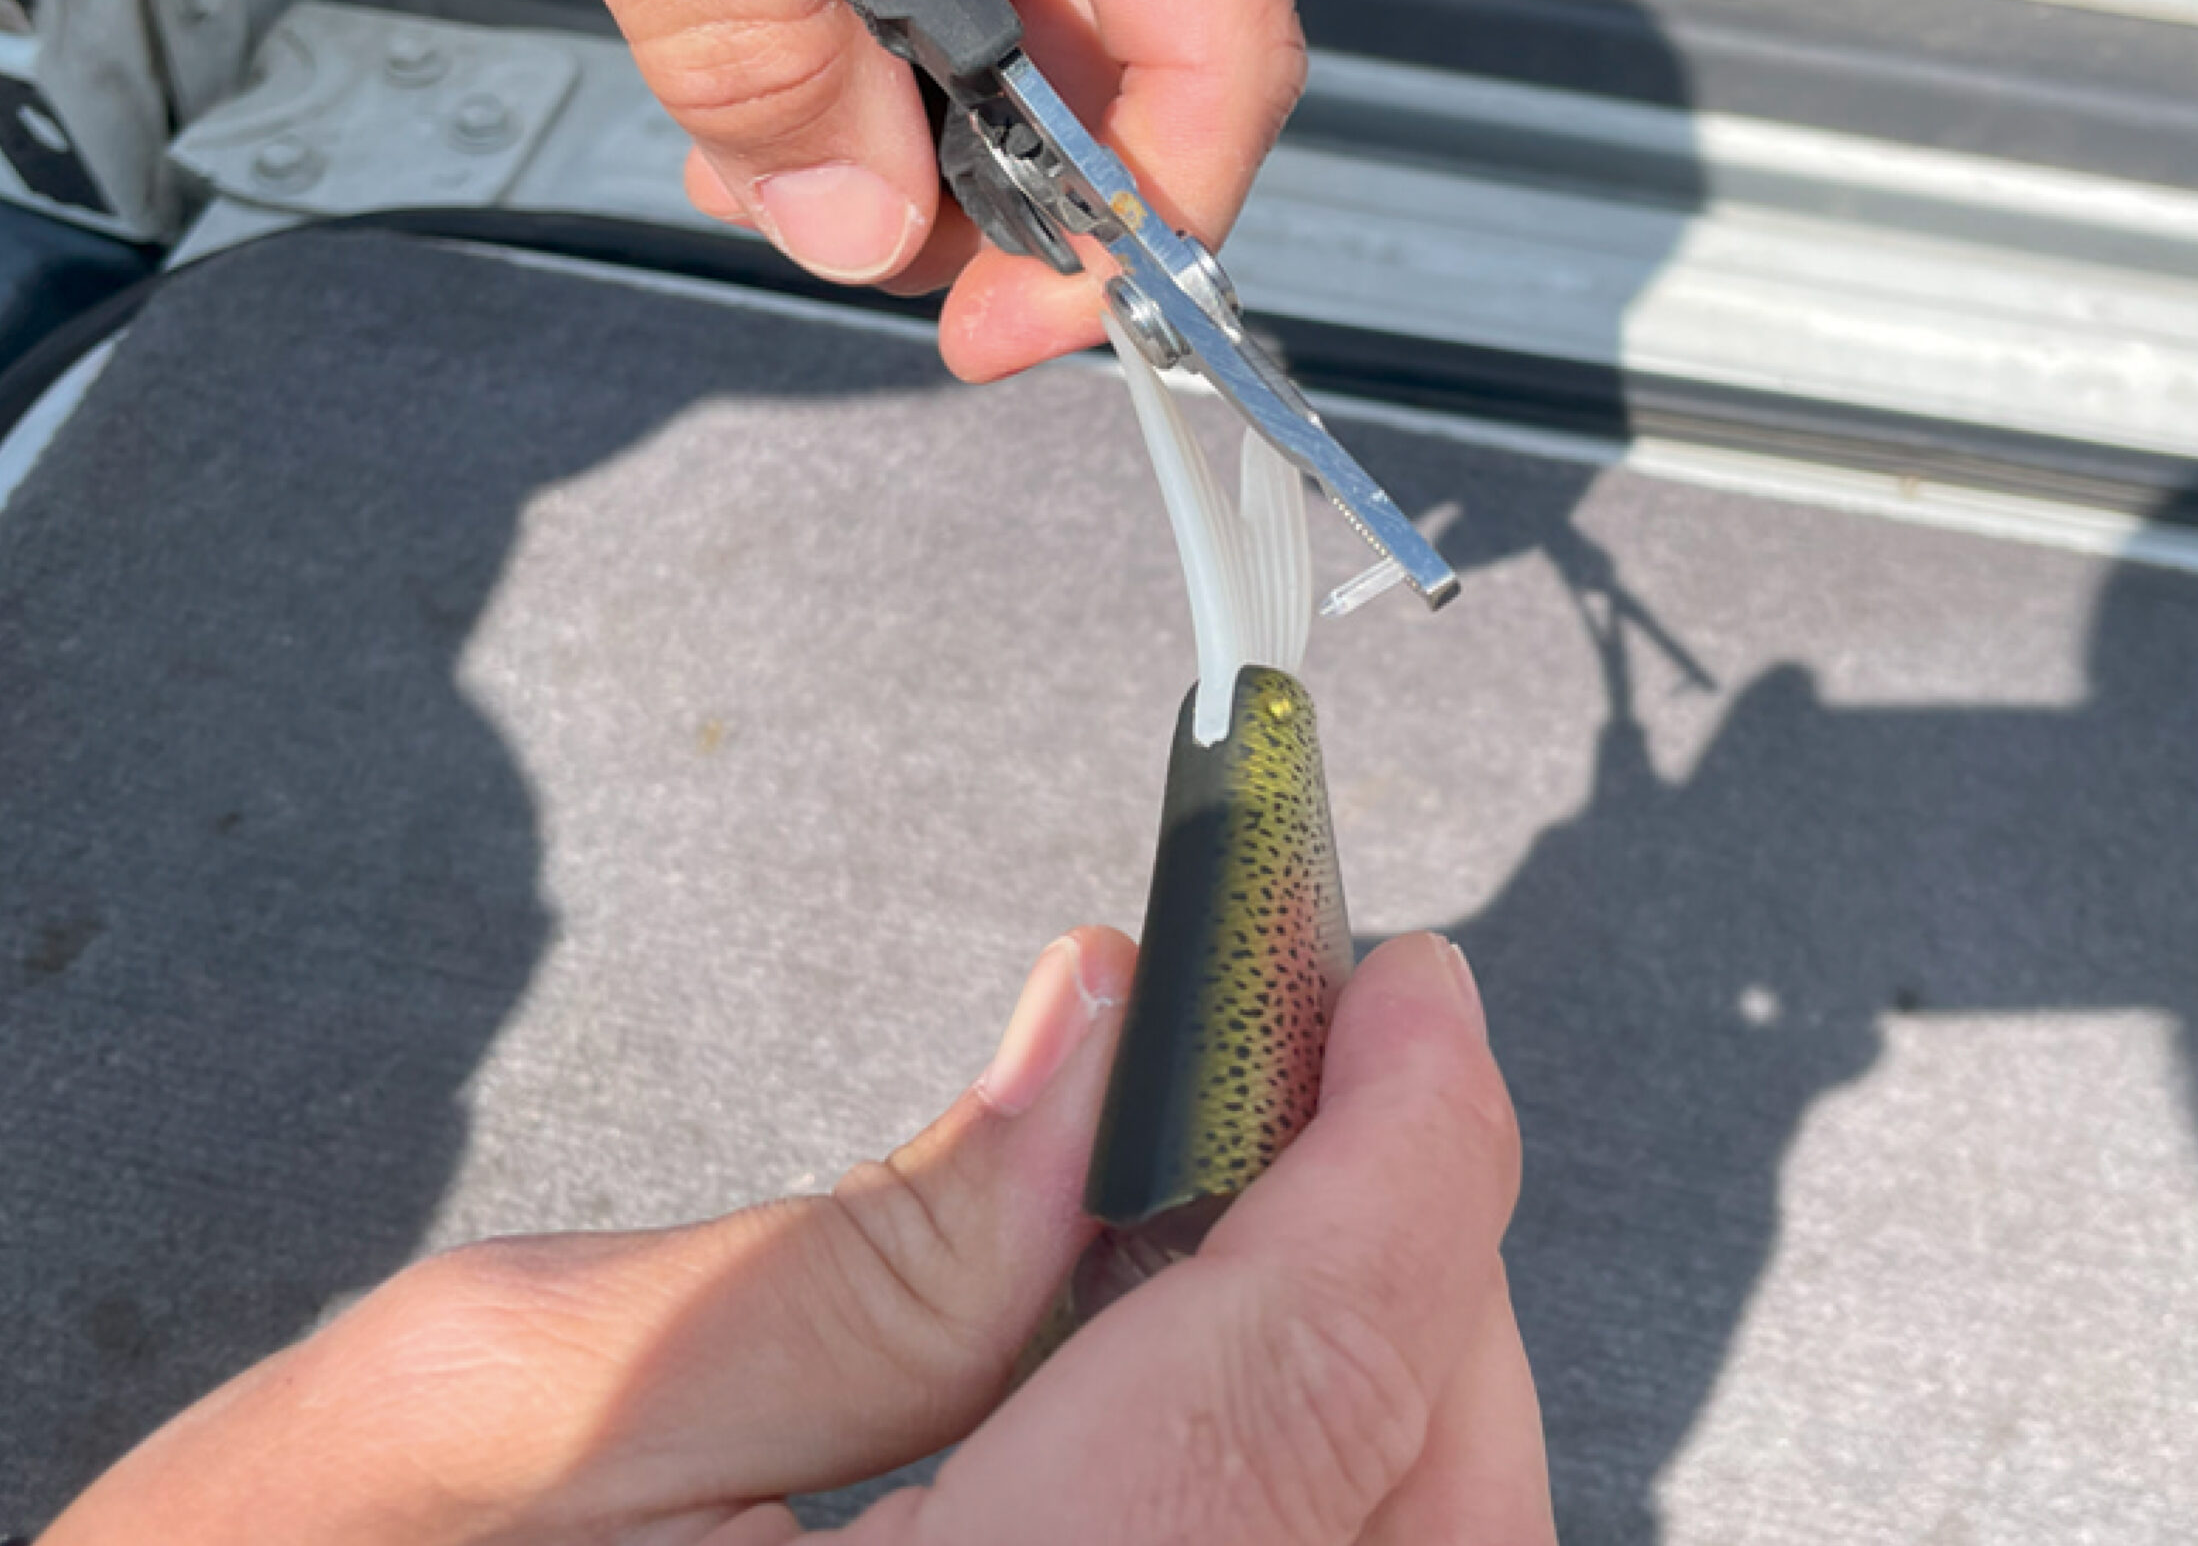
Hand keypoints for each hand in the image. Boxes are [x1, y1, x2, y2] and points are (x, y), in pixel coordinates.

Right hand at [43, 931, 1553, 1543]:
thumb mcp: (491, 1418)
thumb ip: (850, 1252)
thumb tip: (1103, 1044)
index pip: (1290, 1403)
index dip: (1402, 1157)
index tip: (1411, 986)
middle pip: (1418, 1517)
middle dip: (1423, 1266)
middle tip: (1347, 1064)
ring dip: (1383, 1369)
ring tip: (1264, 1191)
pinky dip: (1317, 1475)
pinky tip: (1201, 1357)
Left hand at [303, 0, 1304, 381]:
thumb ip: (736, 19)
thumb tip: (855, 224)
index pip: (1208, 18)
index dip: (1135, 210)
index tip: (1015, 323)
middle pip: (1110, 41)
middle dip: (975, 177)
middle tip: (836, 235)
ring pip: (1003, 24)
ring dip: (888, 131)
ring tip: (746, 147)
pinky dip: (833, 56)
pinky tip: (742, 83)